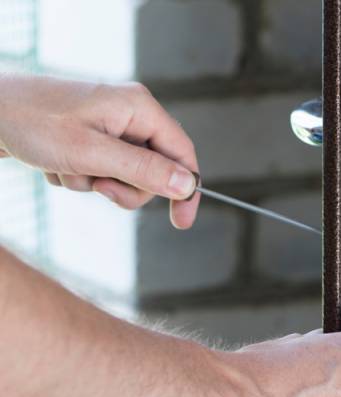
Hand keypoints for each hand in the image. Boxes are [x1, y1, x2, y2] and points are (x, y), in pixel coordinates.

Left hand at [0, 74, 199, 228]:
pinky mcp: (90, 136)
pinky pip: (101, 171)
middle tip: (97, 186)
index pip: (183, 153)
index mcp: (140, 108)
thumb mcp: (92, 154)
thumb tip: (187, 185)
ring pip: (125, 175)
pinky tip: (55, 163)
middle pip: (154, 170)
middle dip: (124, 187)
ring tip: (66, 169)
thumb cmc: (32, 123)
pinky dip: (79, 177)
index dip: (185, 189)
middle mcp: (130, 114)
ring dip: (94, 183)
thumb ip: (144, 170)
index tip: (181, 222)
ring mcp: (109, 125)